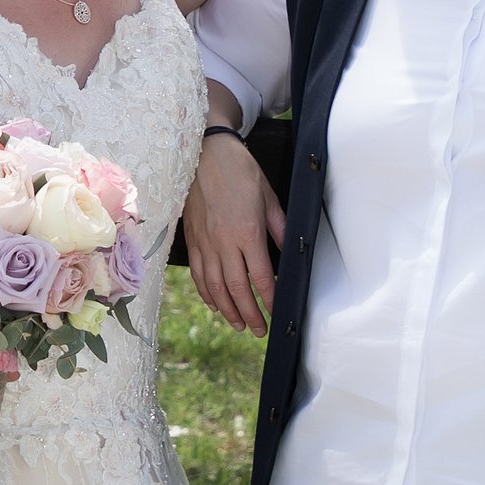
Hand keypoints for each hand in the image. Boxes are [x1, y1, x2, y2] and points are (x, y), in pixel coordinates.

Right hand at [183, 131, 284, 331]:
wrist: (205, 153)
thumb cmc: (240, 171)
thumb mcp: (268, 196)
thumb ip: (279, 227)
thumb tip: (291, 249)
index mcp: (247, 232)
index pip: (262, 276)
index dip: (270, 299)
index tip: (277, 313)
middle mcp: (224, 242)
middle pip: (236, 288)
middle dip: (249, 314)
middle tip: (258, 330)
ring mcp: (205, 243)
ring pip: (215, 286)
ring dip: (227, 310)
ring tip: (238, 325)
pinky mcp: (192, 239)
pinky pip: (198, 274)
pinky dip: (206, 293)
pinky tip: (215, 304)